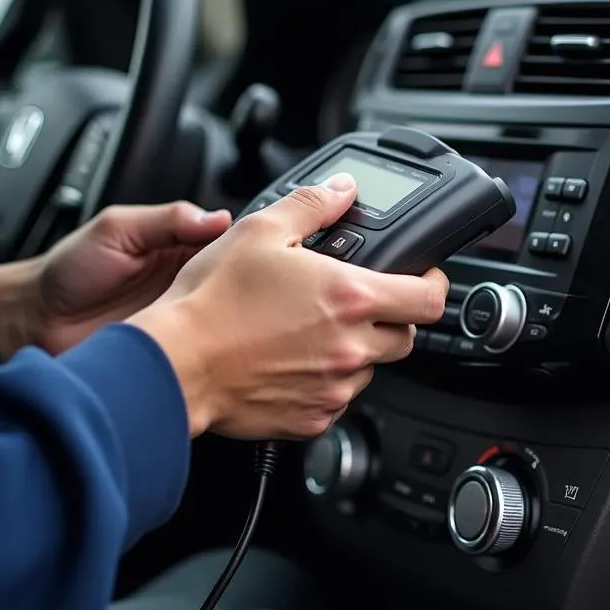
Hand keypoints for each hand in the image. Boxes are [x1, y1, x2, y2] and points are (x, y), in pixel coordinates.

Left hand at [0, 202, 231, 358]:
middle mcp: (189, 284)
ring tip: (226, 322)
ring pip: (226, 321)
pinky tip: (209, 349)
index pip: (231, 244)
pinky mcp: (174, 353)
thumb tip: (218, 217)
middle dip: (245, 289)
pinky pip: (202, 352)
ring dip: (229, 323)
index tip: (252, 253)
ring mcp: (184, 320)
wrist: (35, 320)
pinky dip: (209, 352)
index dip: (244, 248)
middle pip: (237, 284)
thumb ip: (166, 219)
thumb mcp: (116, 229)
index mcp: (181, 248)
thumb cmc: (69, 271)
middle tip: (245, 292)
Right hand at [127, 173, 448, 439]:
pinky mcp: (311, 419)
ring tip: (311, 331)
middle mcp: (350, 347)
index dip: (435, 283)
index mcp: (349, 297)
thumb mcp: (260, 230)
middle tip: (356, 302)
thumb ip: (312, 204)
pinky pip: (337, 399)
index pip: (429, 299)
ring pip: (370, 369)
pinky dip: (326, 382)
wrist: (174, 364)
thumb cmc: (211, 301)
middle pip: (405, 336)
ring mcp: (333, 388)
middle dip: (391, 317)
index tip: (423, 277)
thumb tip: (342, 190)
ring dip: (355, 350)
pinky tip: (292, 362)